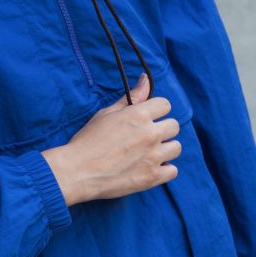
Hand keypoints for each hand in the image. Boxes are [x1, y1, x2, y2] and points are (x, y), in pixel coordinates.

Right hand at [40, 72, 180, 205]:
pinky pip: (173, 170)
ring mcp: (153, 157)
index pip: (165, 105)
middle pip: (174, 126)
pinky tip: (150, 167)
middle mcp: (150, 134)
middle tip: (147, 136)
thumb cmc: (89, 140)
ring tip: (150, 152)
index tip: (148, 117)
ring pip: (176, 147)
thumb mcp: (107, 113)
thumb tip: (145, 79)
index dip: (156, 110)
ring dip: (166, 148)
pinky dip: (164, 169)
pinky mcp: (152, 177)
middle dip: (162, 128)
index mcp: (138, 115)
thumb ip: (132, 97)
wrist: (78, 171)